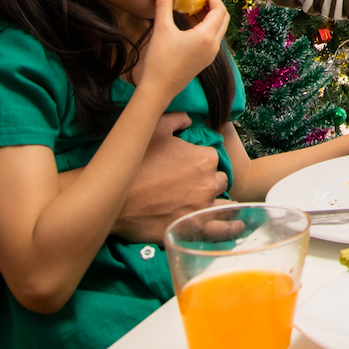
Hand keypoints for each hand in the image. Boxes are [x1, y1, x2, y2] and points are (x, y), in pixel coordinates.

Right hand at [111, 112, 228, 241]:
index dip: (199, 163)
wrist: (113, 201)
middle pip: (218, 181)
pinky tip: (236, 225)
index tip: (185, 167)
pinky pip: (221, 229)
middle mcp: (210, 182)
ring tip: (206, 205)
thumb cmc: (134, 164)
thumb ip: (178, 119)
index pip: (212, 159)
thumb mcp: (155, 129)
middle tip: (187, 187)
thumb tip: (189, 120)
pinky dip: (230, 227)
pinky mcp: (194, 227)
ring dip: (216, 203)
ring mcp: (204, 206)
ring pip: (221, 203)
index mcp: (205, 157)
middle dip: (207, 182)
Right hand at [131, 0, 229, 99]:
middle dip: (213, 5)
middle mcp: (214, 45)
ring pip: (218, 29)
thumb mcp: (161, 29)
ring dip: (208, 17)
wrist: (158, 89)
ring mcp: (211, 54)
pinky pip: (211, 39)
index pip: (219, 9)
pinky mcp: (205, 60)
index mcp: (207, 36)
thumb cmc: (160, 60)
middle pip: (223, 18)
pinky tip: (189, 23)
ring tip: (192, 7)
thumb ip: (164, 5)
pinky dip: (205, 28)